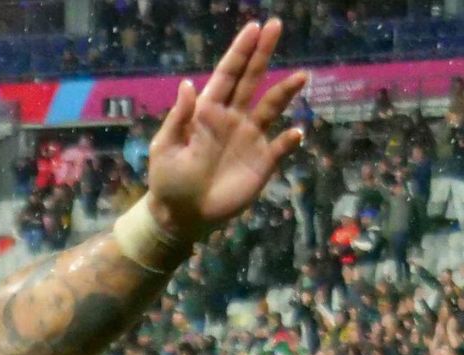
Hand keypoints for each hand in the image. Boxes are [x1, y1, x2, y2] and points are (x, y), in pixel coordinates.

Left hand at [146, 18, 308, 242]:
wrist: (182, 216)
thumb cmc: (168, 181)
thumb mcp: (165, 148)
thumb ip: (178, 118)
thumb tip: (188, 84)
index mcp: (207, 113)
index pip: (226, 76)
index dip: (240, 53)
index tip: (254, 28)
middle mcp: (232, 120)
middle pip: (251, 80)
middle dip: (263, 54)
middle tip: (276, 26)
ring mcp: (249, 139)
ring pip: (271, 108)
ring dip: (286, 92)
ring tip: (301, 76)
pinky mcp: (262, 162)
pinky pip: (281, 146)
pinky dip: (290, 139)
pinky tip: (296, 132)